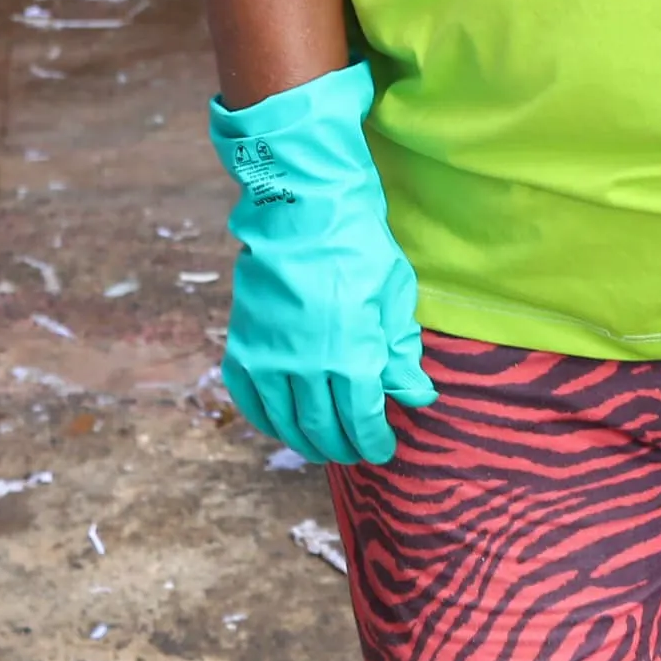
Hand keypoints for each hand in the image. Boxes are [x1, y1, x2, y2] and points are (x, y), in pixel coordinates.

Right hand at [208, 61, 437, 463]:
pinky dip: (267, 419)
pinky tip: (282, 424)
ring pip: (287, 421)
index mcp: (352, 356)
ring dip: (306, 441)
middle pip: (325, 427)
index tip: (383, 449)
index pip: (363, 420)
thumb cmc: (358, 247)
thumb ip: (402, 352)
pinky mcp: (243, 345)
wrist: (303, 208)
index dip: (374, 441)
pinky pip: (250, 399)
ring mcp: (270, 358)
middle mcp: (308, 366)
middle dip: (343, 446)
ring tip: (322, 447)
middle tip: (354, 451)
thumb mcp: (394, 296)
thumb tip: (417, 397)